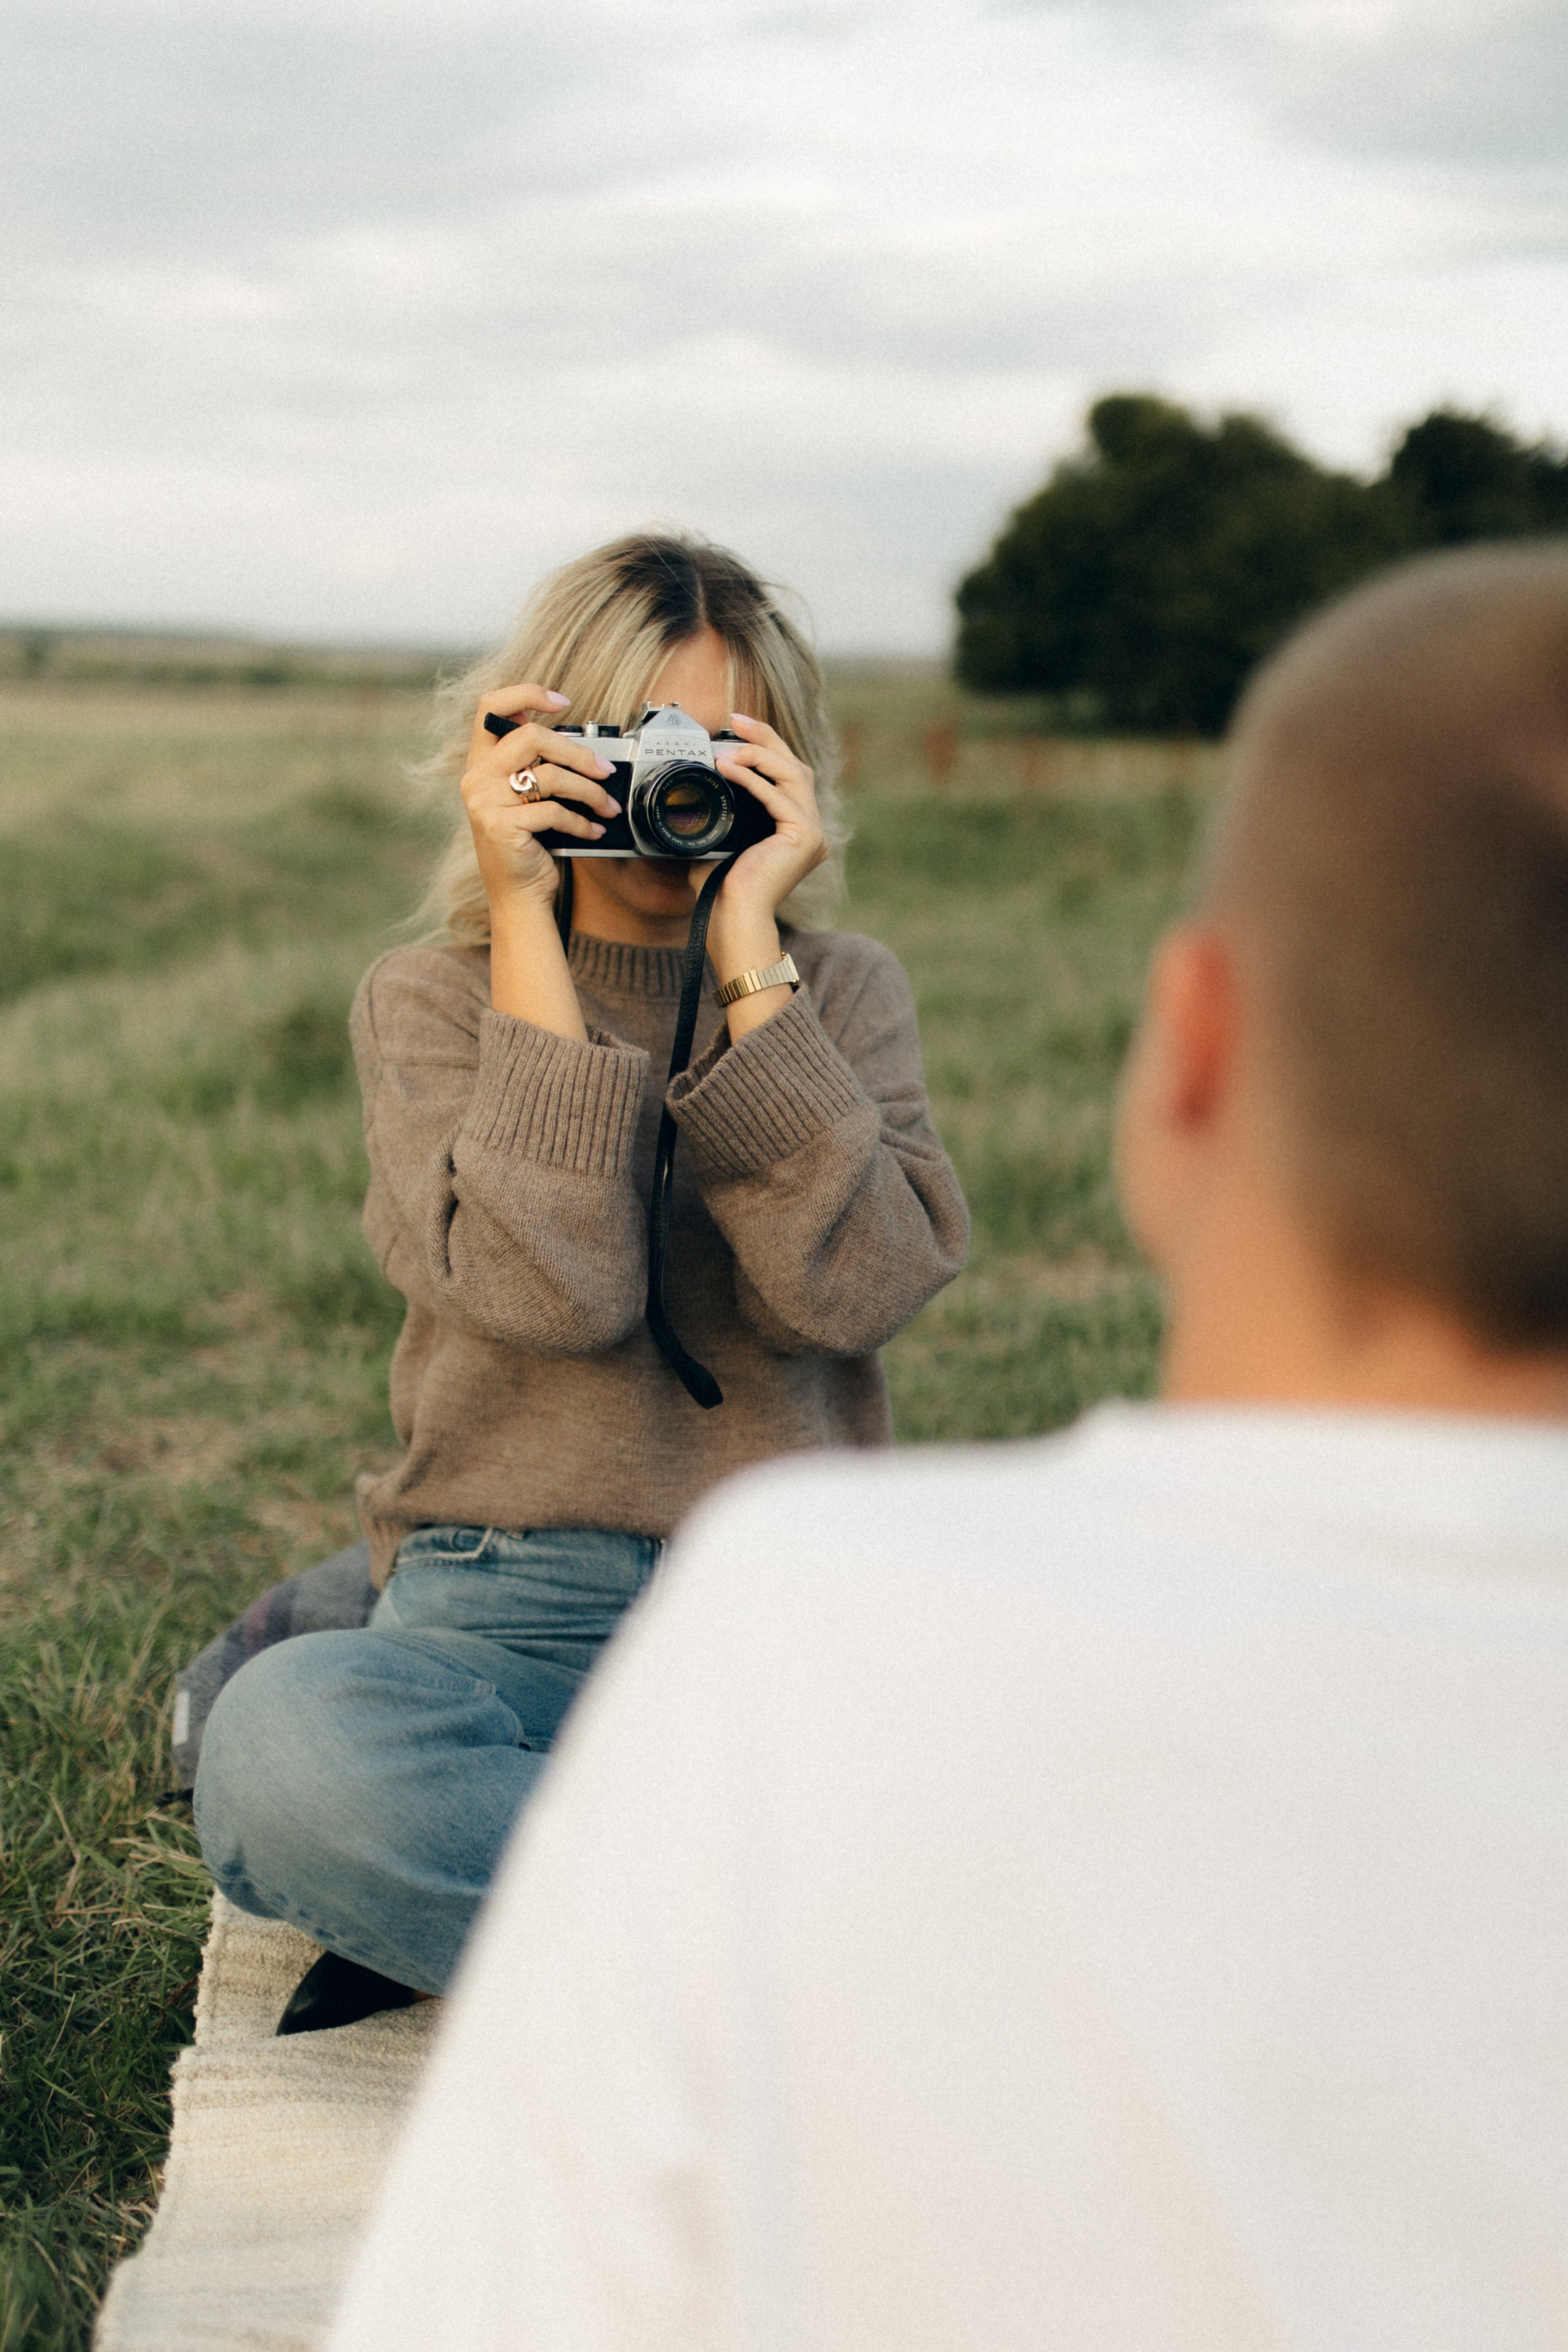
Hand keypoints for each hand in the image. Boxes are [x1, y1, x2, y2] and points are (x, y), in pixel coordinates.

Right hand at [461, 685, 622, 918]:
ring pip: (549, 775)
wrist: (517, 895)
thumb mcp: (527, 798)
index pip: (490, 706)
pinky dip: (581, 821)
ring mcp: (484, 802)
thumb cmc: (529, 845)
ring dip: (589, 791)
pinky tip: (593, 830)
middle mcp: (476, 778)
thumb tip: (579, 744)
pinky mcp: (500, 826)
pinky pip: (553, 811)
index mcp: (481, 763)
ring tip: (607, 806)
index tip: (563, 701)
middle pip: (531, 737)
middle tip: (605, 770)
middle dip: (578, 752)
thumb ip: (535, 766)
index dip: (527, 694)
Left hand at [697, 713, 827, 972]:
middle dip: (765, 738)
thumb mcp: (715, 840)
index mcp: (795, 830)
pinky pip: (779, 796)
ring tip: (728, 746)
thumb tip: (688, 790)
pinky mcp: (807, 837)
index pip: (785, 776)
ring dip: (759, 754)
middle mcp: (811, 829)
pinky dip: (753, 779)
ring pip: (793, 774)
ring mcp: (813, 833)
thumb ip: (713, 814)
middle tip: (735, 719)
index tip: (735, 730)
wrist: (730, 920)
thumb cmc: (721, 891)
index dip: (764, 747)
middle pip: (795, 766)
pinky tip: (728, 768)